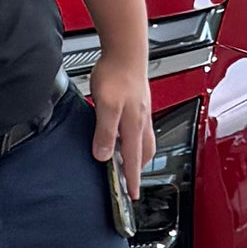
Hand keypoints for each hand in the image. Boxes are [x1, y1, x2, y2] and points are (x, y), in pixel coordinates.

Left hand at [90, 59, 154, 196]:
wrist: (126, 51)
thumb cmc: (117, 75)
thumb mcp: (106, 107)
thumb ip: (105, 132)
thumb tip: (103, 155)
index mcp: (134, 127)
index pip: (133, 160)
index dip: (132, 180)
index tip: (133, 196)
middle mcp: (141, 122)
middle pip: (143, 154)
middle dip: (138, 170)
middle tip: (132, 183)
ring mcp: (142, 112)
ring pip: (144, 141)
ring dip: (138, 155)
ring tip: (130, 163)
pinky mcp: (138, 103)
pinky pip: (140, 128)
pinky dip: (136, 139)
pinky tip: (126, 134)